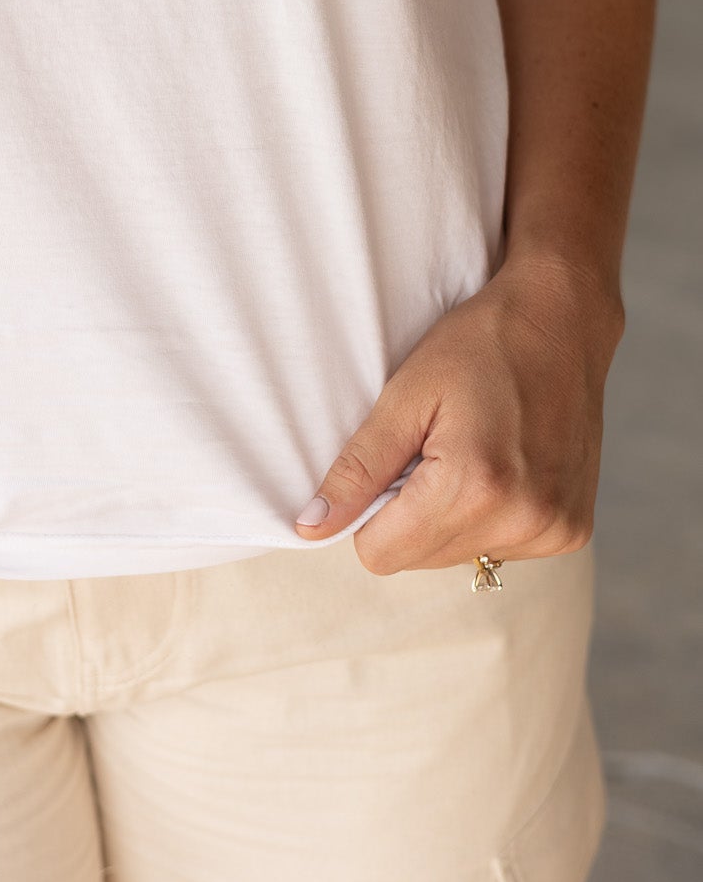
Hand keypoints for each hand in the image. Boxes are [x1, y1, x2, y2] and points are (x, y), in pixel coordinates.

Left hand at [294, 254, 623, 573]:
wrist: (561, 321)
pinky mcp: (571, 531)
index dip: (370, 512)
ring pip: (459, 557)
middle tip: (434, 447)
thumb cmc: (478, 345)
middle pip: (419, 560)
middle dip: (411, 513)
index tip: (393, 462)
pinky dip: (488, 516)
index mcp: (475, 488)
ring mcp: (553, 531)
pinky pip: (500, 548)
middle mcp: (522, 522)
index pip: (381, 554)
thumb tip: (310, 527)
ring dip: (450, 516)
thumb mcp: (405, 395)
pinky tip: (501, 466)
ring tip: (471, 451)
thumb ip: (357, 468)